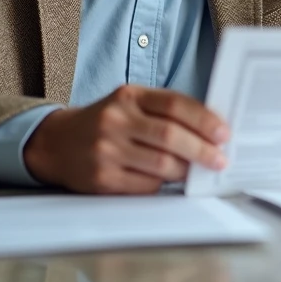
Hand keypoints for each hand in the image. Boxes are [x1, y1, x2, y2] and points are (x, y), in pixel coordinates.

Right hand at [24, 85, 229, 193]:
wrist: (56, 143)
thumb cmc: (106, 122)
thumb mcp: (130, 103)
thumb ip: (165, 111)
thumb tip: (210, 131)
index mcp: (128, 96)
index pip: (174, 104)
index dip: (203, 119)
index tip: (224, 133)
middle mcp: (115, 120)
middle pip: (170, 136)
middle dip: (202, 150)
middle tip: (220, 159)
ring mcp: (106, 150)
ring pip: (161, 164)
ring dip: (186, 170)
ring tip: (197, 172)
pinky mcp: (102, 179)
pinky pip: (146, 185)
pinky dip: (163, 184)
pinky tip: (169, 180)